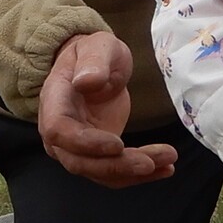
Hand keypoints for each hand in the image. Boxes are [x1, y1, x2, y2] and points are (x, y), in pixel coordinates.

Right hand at [38, 31, 177, 185]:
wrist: (95, 67)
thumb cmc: (93, 53)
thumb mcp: (98, 47)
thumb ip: (92, 62)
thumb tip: (86, 81)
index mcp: (54, 102)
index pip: (60, 131)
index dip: (86, 143)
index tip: (117, 144)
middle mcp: (59, 132)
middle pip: (80, 161)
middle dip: (117, 165)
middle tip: (150, 161)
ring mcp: (76, 148)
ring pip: (100, 172)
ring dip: (133, 173)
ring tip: (167, 163)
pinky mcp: (97, 155)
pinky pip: (114, 172)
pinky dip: (139, 175)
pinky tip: (166, 168)